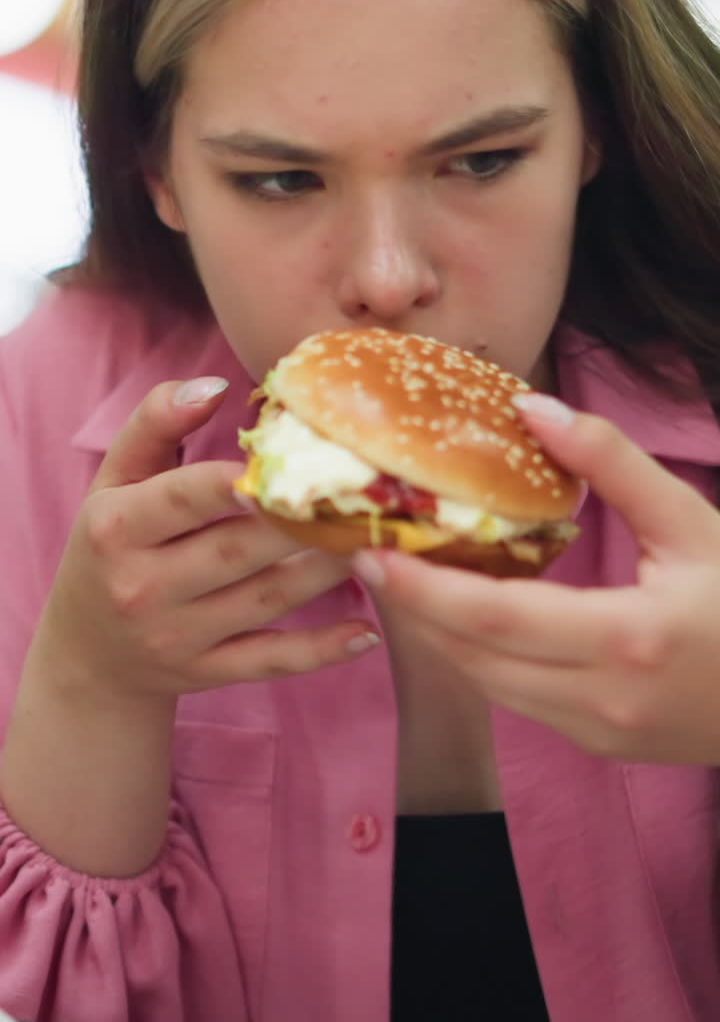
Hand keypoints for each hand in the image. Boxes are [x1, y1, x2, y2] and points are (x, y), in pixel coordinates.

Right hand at [36, 377, 379, 701]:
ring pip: (265, 600)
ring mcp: (177, 636)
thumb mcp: (114, 481)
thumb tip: (212, 384)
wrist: (88, 654)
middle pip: (236, 550)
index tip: (285, 462)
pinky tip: (368, 631)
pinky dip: (321, 651)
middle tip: (360, 493)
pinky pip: (271, 662)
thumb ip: (155, 423)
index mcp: (116, 529)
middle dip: (300, 522)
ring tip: (376, 537)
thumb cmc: (109, 544)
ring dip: (327, 571)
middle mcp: (142, 587)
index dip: (233, 482)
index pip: (182, 499)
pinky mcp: (206, 672)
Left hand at [352, 393, 719, 763]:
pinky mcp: (599, 745)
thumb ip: (612, 462)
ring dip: (440, 636)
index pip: (494, 617)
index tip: (373, 551)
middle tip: (370, 557)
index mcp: (627, 638)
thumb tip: (532, 406)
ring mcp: (599, 732)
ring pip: (488, 685)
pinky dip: (479, 658)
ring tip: (406, 579)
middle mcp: (602, 698)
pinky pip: (517, 699)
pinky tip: (467, 616)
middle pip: (473, 657)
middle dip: (413, 609)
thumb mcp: (691, 522)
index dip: (424, 588)